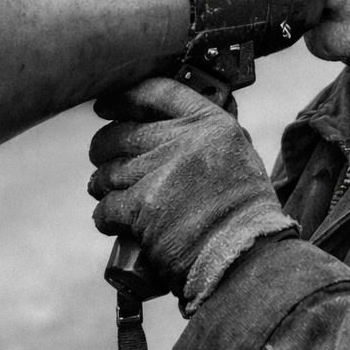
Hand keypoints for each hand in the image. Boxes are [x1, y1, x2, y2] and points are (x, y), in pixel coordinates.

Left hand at [89, 77, 296, 311]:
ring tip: (107, 193)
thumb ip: (206, 137)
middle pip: (122, 133)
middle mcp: (184, 141)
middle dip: (104, 147)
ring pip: (109, 170)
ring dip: (102, 184)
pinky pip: (106, 205)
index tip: (105, 105)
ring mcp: (161, 172)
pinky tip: (111, 222)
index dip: (123, 97)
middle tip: (102, 159)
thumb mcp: (238, 156)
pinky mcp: (143, 206)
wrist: (247, 256)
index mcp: (210, 123)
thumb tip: (169, 127)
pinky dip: (104, 216)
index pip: (156, 92)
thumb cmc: (246, 214)